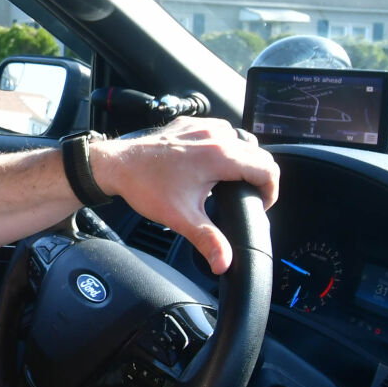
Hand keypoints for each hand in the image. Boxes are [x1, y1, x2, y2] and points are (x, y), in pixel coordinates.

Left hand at [94, 117, 279, 275]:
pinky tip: (210, 165)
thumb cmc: (146, 186)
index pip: (267, 169)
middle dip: (259, 178)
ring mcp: (202, 126)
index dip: (271, 192)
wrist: (117, 165)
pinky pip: (220, 132)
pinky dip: (223, 147)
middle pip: (258, 154)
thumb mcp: (181, 218)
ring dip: (242, 161)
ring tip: (230, 183)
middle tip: (247, 198)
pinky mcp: (190, 123)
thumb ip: (209, 241)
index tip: (260, 205)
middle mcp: (215, 135)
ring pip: (241, 141)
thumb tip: (224, 263)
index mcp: (220, 156)